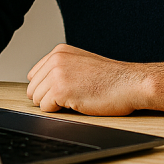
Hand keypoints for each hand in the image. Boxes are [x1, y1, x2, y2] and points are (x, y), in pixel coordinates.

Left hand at [26, 44, 149, 115]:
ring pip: (37, 100)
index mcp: (59, 52)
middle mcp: (55, 59)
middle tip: (72, 96)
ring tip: (76, 98)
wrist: (130, 83)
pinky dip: (59, 111)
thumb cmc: (112, 79)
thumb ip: (61, 68)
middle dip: (48, 97)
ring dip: (54, 105)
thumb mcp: (82, 64)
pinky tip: (77, 103)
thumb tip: (42, 84)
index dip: (47, 88)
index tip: (63, 90)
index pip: (34, 76)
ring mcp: (57, 74)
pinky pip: (46, 109)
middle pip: (33, 89)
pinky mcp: (61, 90)